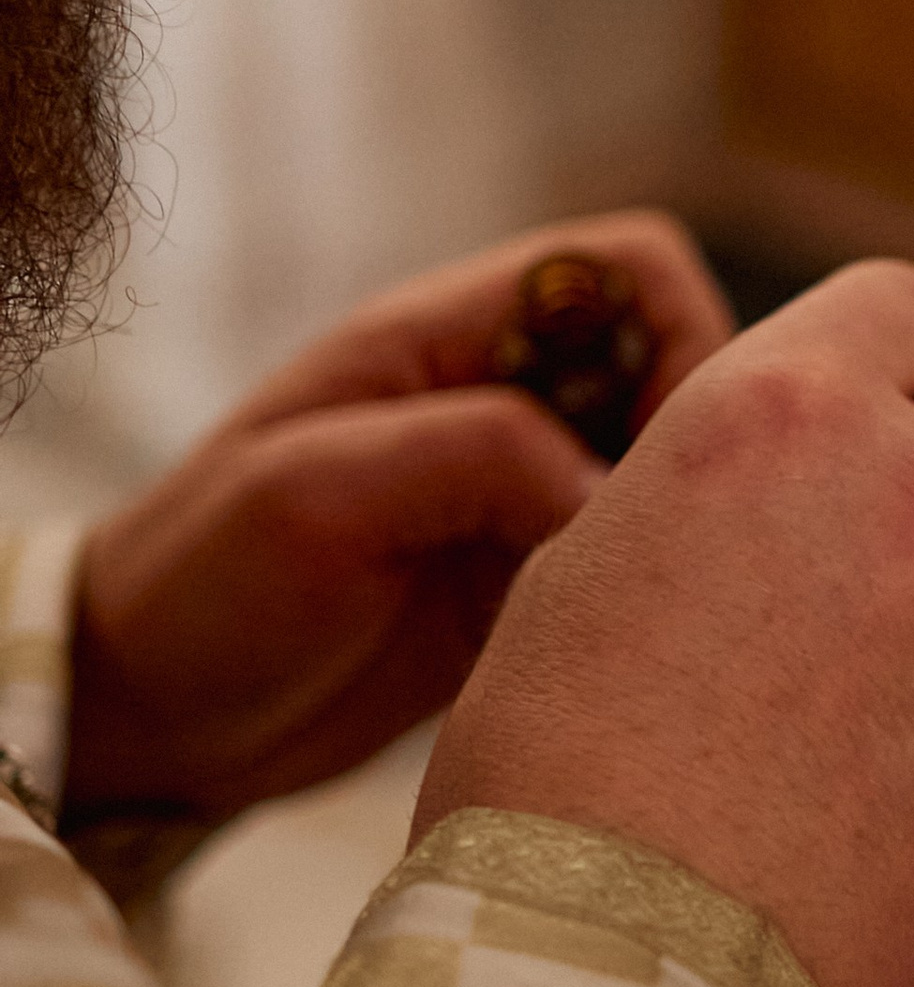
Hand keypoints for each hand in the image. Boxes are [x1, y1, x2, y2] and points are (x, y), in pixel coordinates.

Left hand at [66, 212, 733, 831]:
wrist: (145, 717)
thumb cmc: (199, 583)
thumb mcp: (316, 494)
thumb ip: (471, 454)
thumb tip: (613, 493)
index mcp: (445, 336)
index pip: (632, 269)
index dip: (687, 341)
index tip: (671, 457)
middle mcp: (499, 400)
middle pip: (673, 369)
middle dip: (696, 452)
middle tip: (672, 550)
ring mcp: (517, 492)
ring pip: (664, 476)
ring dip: (674, 536)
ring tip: (641, 612)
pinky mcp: (526, 582)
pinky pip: (631, 567)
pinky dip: (648, 603)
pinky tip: (619, 655)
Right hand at [415, 260, 913, 986]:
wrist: (616, 954)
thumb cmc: (557, 762)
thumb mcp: (592, 554)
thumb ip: (724, 476)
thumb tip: (783, 480)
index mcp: (783, 404)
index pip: (903, 303)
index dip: (884, 360)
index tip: (860, 420)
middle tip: (883, 548)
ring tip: (884, 676)